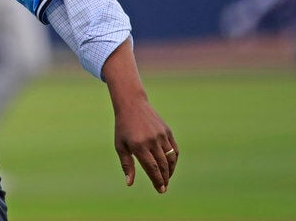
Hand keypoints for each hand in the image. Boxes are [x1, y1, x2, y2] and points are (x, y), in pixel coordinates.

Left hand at [101, 39, 177, 193]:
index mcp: (138, 145)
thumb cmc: (123, 128)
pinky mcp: (167, 131)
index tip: (160, 190)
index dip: (157, 181)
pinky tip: (170, 166)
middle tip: (163, 188)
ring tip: (166, 179)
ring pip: (171, 158)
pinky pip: (174, 149)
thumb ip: (127, 164)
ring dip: (170, 171)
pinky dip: (174, 160)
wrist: (132, 105)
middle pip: (163, 165)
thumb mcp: (120, 145)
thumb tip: (129, 183)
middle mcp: (152, 140)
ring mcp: (161, 135)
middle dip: (164, 179)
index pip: (152, 168)